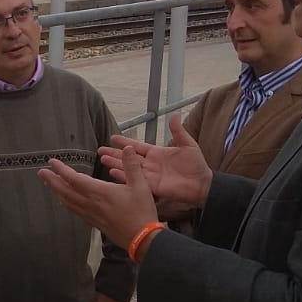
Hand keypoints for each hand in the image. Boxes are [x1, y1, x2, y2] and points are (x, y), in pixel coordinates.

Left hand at [39, 143, 159, 250]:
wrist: (142, 239)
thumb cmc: (141, 212)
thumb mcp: (141, 186)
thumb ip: (132, 166)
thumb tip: (127, 148)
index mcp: (100, 192)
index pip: (75, 179)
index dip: (62, 170)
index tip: (52, 162)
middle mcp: (91, 203)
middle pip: (66, 191)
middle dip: (52, 181)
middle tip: (41, 172)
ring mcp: (91, 214)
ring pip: (68, 202)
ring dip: (57, 192)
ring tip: (50, 184)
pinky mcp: (94, 223)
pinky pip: (75, 211)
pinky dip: (66, 203)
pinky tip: (65, 201)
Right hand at [97, 114, 213, 215]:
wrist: (201, 183)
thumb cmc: (196, 165)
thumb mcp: (187, 144)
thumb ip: (178, 131)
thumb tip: (174, 115)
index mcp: (157, 152)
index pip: (137, 146)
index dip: (125, 141)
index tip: (113, 137)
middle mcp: (150, 163)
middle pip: (128, 157)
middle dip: (114, 153)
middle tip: (100, 150)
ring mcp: (149, 175)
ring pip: (128, 167)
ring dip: (115, 164)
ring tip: (102, 160)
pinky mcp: (150, 186)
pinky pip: (134, 180)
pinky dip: (123, 176)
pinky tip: (112, 172)